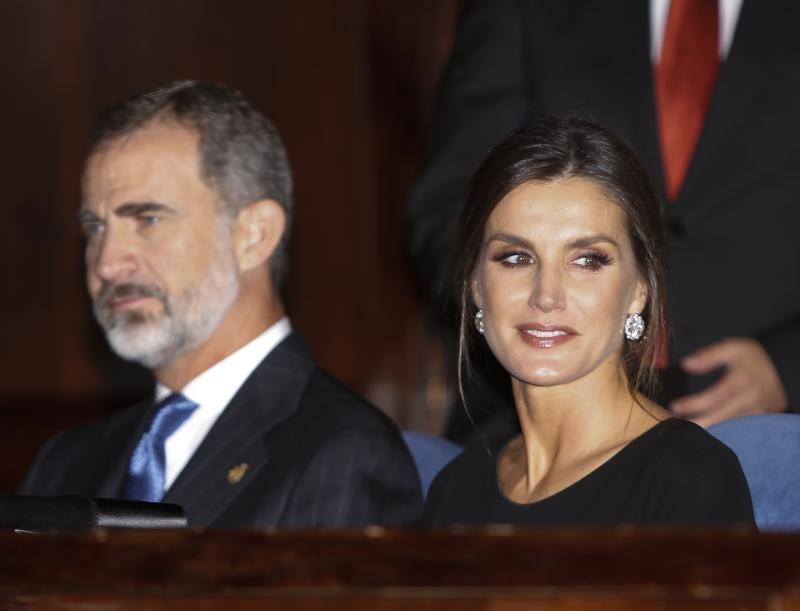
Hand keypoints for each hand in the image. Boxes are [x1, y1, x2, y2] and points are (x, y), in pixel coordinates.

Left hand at [670, 337, 787, 426]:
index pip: (714, 397)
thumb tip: (686, 364)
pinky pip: (738, 431)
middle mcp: (751, 399)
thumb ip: (709, 356)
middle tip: (676, 425)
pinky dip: (721, 433)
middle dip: (698, 423)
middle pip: (721, 417)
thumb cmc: (751, 358)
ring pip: (730, 428)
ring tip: (686, 430)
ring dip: (708, 430)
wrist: (782, 369)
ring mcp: (757, 413)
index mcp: (742, 380)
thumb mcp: (732, 348)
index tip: (674, 406)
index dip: (693, 404)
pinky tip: (704, 432)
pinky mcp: (759, 421)